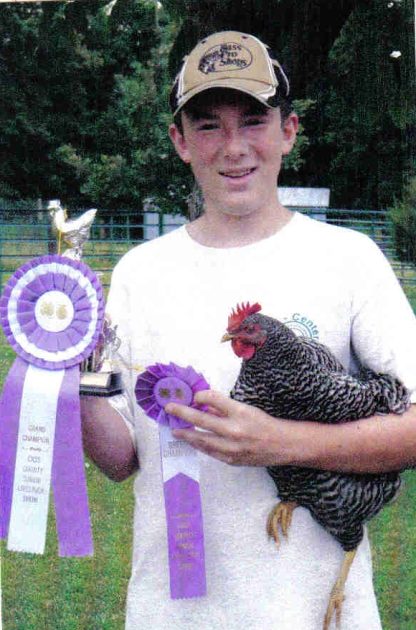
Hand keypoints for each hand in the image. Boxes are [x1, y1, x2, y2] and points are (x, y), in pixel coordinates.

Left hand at [166, 390, 287, 466]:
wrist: (281, 446)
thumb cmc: (263, 423)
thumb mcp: (245, 409)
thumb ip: (223, 407)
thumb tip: (202, 404)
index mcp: (240, 412)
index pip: (214, 399)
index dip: (201, 396)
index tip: (194, 396)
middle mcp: (234, 430)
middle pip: (202, 420)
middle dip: (183, 413)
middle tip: (169, 408)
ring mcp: (231, 448)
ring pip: (201, 440)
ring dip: (186, 433)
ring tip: (175, 429)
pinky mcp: (230, 460)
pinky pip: (209, 451)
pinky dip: (199, 444)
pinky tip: (191, 440)